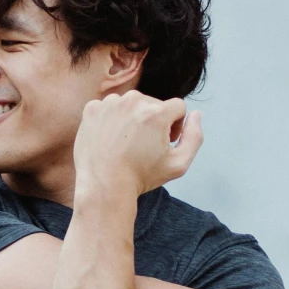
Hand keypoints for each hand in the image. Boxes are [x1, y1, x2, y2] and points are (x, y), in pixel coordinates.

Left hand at [73, 92, 201, 199]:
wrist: (103, 187)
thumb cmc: (140, 177)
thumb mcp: (179, 163)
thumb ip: (194, 136)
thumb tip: (195, 114)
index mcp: (156, 113)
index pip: (178, 106)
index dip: (176, 125)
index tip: (165, 141)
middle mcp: (132, 101)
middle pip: (154, 104)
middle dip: (154, 121)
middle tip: (144, 145)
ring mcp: (109, 103)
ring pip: (131, 104)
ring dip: (133, 118)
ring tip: (126, 143)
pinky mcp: (92, 109)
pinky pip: (110, 107)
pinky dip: (112, 120)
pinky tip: (110, 139)